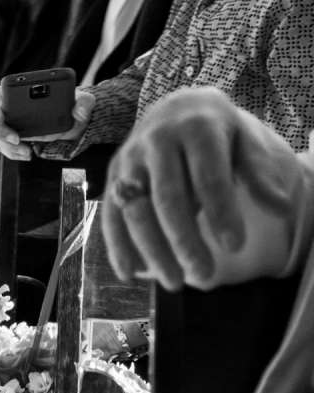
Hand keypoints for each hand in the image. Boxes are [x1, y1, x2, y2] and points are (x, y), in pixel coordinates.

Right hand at [0, 84, 94, 160]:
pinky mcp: (9, 135)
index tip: (1, 116)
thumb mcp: (83, 101)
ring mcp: (6, 121)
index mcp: (19, 91)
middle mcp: (8, 105)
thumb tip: (79, 110)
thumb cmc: (72, 105)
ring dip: (4, 144)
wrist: (71, 121)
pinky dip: (11, 152)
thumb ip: (84, 101)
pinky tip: (27, 154)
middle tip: (16, 139)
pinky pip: (0, 145)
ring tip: (26, 150)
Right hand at [102, 88, 313, 288]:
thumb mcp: (245, 142)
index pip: (207, 176)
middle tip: (204, 276)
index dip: (221, 212)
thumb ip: (259, 173)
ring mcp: (128, 160)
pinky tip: (130, 274)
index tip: (235, 247)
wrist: (175, 109)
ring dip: (152, 250)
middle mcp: (155, 142)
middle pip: (167, 197)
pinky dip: (117, 245)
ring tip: (174, 283)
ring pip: (135, 209)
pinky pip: (111, 214)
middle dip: (184, 240)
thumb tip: (281, 208)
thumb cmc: (217, 133)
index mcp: (195, 129)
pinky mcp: (112, 178)